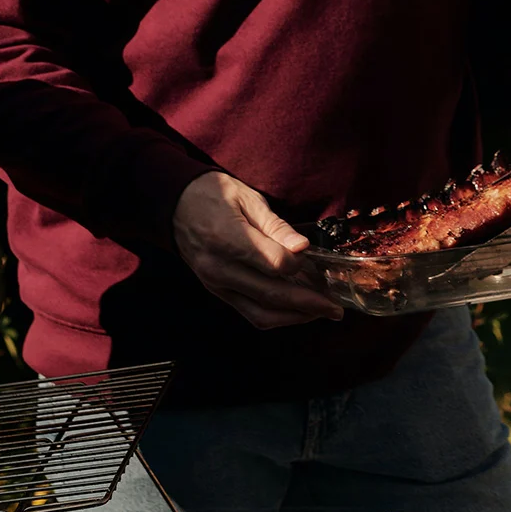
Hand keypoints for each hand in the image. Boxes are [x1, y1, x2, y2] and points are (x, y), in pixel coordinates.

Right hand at [173, 171, 342, 329]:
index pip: (274, 265)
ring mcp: (216, 284)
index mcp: (228, 240)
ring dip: (295, 317)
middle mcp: (220, 269)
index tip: (320, 263)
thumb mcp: (248, 199)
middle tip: (336, 308)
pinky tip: (299, 309)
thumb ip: (276, 226)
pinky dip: (277, 315)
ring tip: (322, 312)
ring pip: (261, 313)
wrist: (174, 205)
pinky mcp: (217, 292)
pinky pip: (250, 312)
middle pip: (272, 295)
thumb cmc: (213, 194)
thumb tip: (302, 248)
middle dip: (310, 304)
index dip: (302, 267)